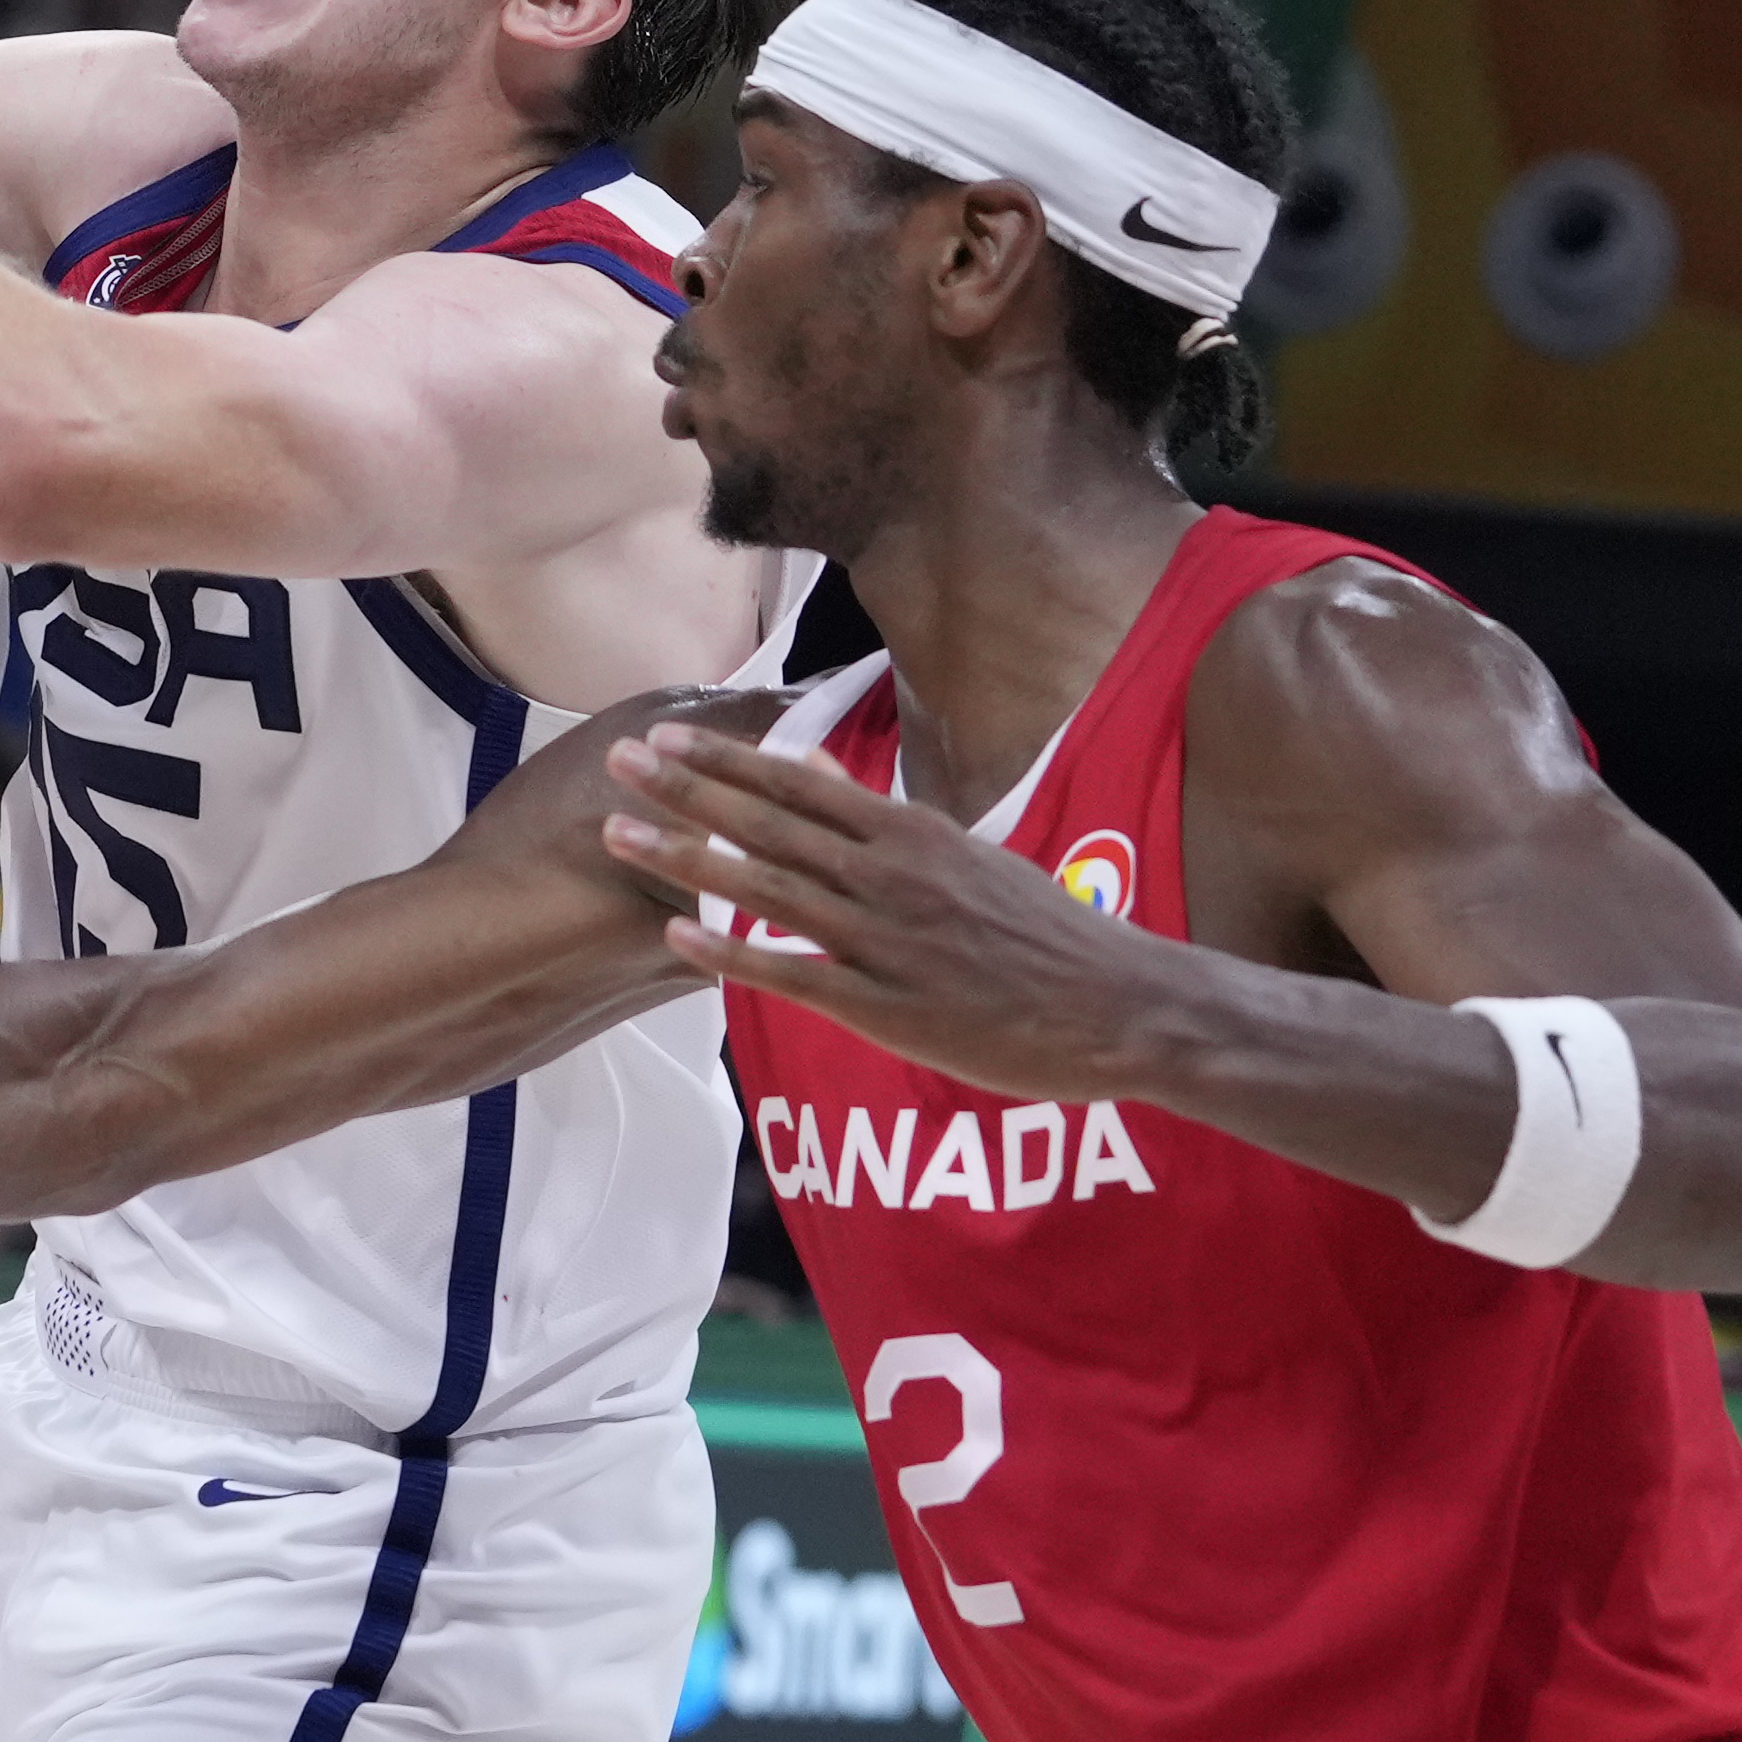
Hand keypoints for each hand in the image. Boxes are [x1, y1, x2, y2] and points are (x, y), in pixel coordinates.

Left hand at [601, 723, 1154, 1101]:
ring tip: (617, 830)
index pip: (802, 783)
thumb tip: (828, 781)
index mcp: (914, 834)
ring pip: (769, 889)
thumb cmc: (1051, 936)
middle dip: (687, 789)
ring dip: (688, 855)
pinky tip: (676, 934)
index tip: (668, 733)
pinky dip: (732, 953)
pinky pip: (796, 975)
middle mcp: (893, 875)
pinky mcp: (891, 1007)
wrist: (1124, 1005)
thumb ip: (895, 828)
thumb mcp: (974, 857)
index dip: (728, 758)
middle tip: (618, 758)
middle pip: (771, 823)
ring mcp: (888, 940)